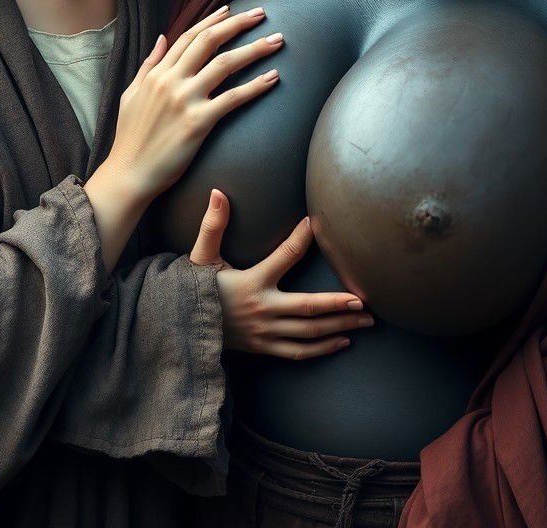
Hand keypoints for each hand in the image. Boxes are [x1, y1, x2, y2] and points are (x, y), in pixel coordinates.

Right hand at [103, 6, 282, 200]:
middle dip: (239, 23)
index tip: (232, 9)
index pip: (189, 36)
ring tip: (277, 41)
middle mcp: (172, 80)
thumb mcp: (131, 94)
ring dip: (255, 49)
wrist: (129, 173)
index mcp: (157, 73)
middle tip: (262, 14)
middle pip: (210, 41)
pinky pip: (233, 98)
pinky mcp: (199, 122)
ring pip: (226, 64)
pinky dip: (256, 85)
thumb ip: (148, 65)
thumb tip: (162, 38)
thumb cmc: (130, 138)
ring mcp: (186, 100)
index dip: (212, 20)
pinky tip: (274, 77)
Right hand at [190, 189, 374, 359]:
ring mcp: (266, 332)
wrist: (180, 328)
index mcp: (252, 282)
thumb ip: (213, 225)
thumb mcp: (201, 256)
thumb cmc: (193, 289)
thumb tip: (218, 193)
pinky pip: (299, 352)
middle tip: (366, 300)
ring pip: (310, 333)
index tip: (316, 224)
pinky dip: (323, 349)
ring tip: (365, 320)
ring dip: (341, 327)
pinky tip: (343, 342)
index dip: (302, 238)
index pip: (285, 256)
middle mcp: (263, 309)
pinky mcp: (265, 348)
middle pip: (310, 308)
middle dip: (340, 304)